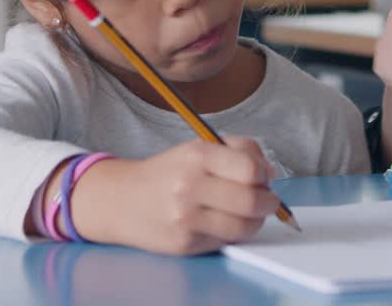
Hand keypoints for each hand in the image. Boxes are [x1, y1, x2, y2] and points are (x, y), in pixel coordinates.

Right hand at [70, 137, 279, 253]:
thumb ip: (237, 151)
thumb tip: (269, 172)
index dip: (264, 175)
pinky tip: (225, 222)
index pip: (249, 169)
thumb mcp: (197, 148)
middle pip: (251, 200)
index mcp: (196, 156)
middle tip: (268, 200)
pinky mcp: (185, 244)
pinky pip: (226, 240)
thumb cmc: (167, 172)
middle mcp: (189, 187)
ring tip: (251, 213)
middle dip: (269, 202)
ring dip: (256, 221)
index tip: (265, 177)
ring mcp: (186, 219)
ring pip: (244, 226)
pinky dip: (233, 232)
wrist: (123, 200)